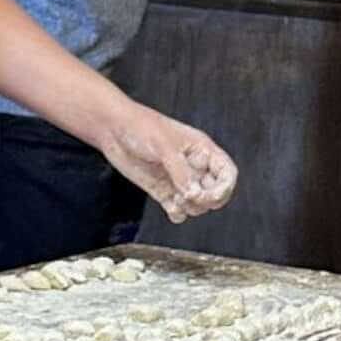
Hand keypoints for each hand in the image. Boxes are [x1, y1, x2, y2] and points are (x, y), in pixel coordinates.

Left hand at [99, 104, 237, 224]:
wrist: (113, 129)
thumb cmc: (140, 126)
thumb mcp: (163, 146)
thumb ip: (180, 171)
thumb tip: (194, 194)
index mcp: (202, 151)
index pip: (227, 173)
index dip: (225, 188)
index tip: (212, 196)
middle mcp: (194, 167)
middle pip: (216, 193)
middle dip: (207, 200)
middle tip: (189, 197)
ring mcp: (178, 180)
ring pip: (198, 204)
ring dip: (190, 207)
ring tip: (175, 198)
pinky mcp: (163, 190)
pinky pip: (179, 210)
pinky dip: (177, 213)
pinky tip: (169, 206)